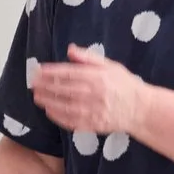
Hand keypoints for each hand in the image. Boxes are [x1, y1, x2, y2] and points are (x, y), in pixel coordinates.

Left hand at [32, 46, 146, 135]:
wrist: (140, 109)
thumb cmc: (124, 85)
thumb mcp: (110, 66)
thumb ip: (88, 58)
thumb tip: (69, 49)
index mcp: (97, 77)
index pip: (68, 73)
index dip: (51, 72)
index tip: (38, 70)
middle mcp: (93, 93)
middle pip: (63, 89)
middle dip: (45, 86)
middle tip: (32, 83)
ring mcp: (93, 110)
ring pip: (64, 106)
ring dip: (48, 101)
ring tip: (37, 97)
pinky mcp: (93, 124)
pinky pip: (71, 121)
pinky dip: (58, 116)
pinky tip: (49, 111)